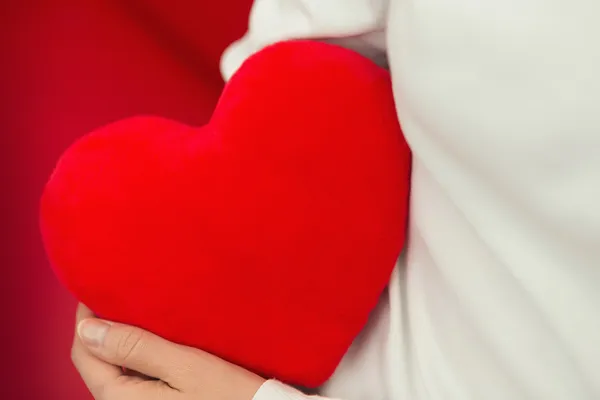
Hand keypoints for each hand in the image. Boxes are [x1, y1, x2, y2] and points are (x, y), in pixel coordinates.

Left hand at [71, 303, 265, 399]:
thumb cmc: (229, 395)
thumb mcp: (185, 365)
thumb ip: (135, 347)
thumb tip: (88, 329)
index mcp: (121, 399)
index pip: (84, 353)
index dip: (87, 318)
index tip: (100, 288)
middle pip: (97, 362)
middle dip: (104, 327)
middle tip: (123, 294)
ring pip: (116, 368)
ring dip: (123, 340)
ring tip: (142, 310)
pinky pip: (135, 376)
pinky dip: (139, 354)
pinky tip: (159, 338)